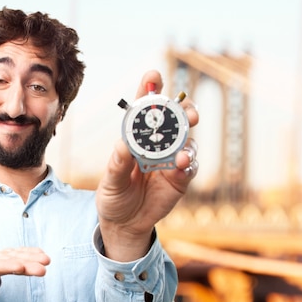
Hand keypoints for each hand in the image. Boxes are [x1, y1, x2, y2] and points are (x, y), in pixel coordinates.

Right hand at [0, 229, 48, 288]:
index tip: (20, 267)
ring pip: (18, 260)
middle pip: (11, 266)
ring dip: (32, 260)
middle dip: (27, 267)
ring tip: (47, 260)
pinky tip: (41, 253)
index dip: (7, 266)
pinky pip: (18, 254)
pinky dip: (29, 253)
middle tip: (44, 269)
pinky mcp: (4, 256)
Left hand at [96, 70, 198, 261]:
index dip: (151, 90)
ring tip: (183, 146)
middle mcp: (157, 145)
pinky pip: (190, 167)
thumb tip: (122, 146)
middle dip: (184, 110)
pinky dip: (189, 163)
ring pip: (188, 140)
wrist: (125, 224)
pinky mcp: (181, 179)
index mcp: (136, 138)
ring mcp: (172, 160)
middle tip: (187, 111)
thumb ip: (117, 165)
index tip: (154, 77)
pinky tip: (184, 164)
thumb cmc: (113, 197)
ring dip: (189, 138)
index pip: (145, 109)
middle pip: (175, 119)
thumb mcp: (110, 183)